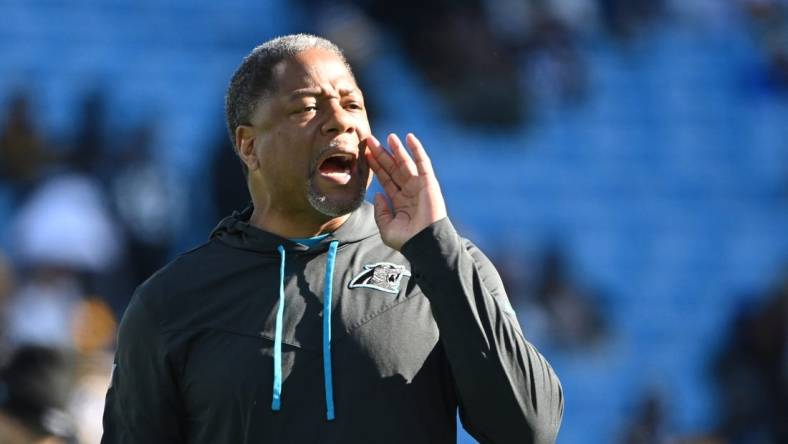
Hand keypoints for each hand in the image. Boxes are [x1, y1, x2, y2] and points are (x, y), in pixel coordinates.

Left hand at [365, 133, 446, 250]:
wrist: (424, 243)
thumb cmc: (407, 240)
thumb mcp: (386, 227)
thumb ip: (381, 211)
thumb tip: (377, 195)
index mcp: (400, 201)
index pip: (385, 180)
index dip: (376, 167)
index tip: (365, 155)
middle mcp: (409, 191)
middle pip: (393, 168)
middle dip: (381, 155)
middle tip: (370, 141)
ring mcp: (419, 186)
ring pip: (406, 163)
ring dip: (397, 149)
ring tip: (388, 136)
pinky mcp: (429, 182)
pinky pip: (423, 162)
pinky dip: (417, 149)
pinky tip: (409, 137)